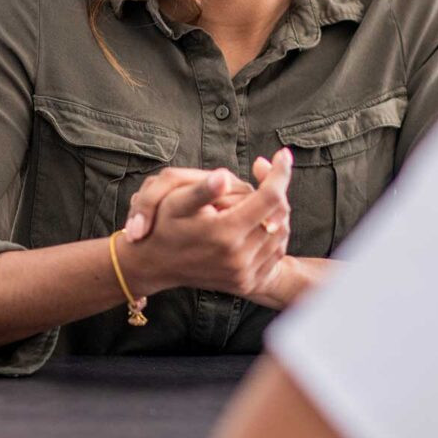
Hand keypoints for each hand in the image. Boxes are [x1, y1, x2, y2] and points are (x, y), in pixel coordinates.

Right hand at [121, 149, 292, 299]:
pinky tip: (258, 220)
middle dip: (276, 189)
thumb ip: (202, 190)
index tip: (283, 154)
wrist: (155, 265)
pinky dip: (274, 232)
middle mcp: (238, 258)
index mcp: (224, 233)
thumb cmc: (163, 226)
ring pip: (281, 232)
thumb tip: (224, 178)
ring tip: (258, 197)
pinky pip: (276, 253)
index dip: (279, 172)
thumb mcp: (174, 202)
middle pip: (279, 213)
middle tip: (264, 173)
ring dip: (276, 210)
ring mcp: (244, 274)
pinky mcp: (246, 283)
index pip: (270, 197)